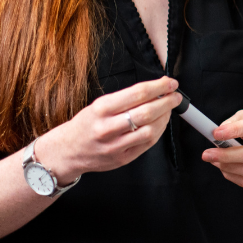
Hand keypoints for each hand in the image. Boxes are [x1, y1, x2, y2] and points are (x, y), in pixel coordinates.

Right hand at [35, 77, 181, 182]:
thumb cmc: (86, 124)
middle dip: (167, 101)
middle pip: (147, 112)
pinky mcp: (122, 159)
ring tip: (168, 109)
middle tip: (175, 95)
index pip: (137, 93)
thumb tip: (155, 89)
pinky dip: (158, 131)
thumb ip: (126, 98)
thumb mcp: (99, 105)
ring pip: (150, 130)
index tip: (170, 82)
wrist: (67, 151)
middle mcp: (107, 128)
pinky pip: (147, 144)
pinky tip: (160, 123)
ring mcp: (115, 146)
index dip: (159, 86)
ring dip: (165, 117)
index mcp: (101, 109)